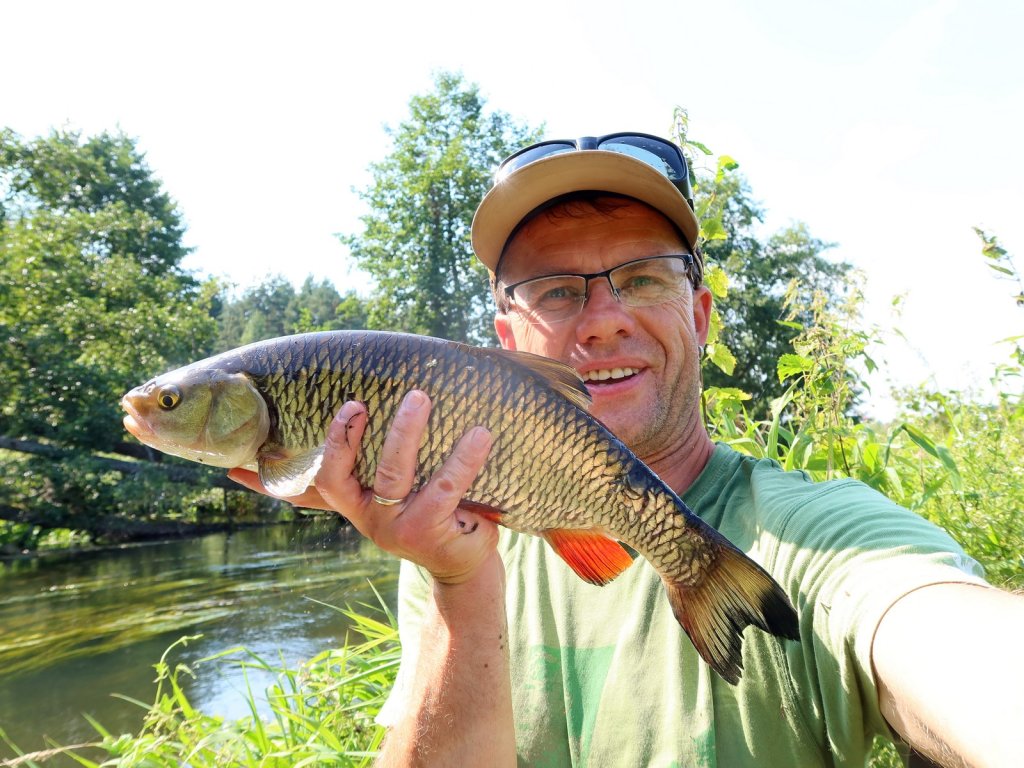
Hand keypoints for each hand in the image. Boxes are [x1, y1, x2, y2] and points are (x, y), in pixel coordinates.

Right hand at [228, 390, 498, 583]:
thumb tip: (401, 399)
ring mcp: (400, 529)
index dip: (337, 441)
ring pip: (400, 476)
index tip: (353, 404)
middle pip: (371, 469)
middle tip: (416, 395)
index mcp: (359, 504)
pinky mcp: (429, 534)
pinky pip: (445, 489)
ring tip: (430, 403)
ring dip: (413, 435)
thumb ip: (394, 463)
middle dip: (394, 430)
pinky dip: (464, 460)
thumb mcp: (405, 494)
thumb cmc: (433, 515)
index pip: (332, 476)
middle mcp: (373, 519)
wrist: (462, 565)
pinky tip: (480, 436)